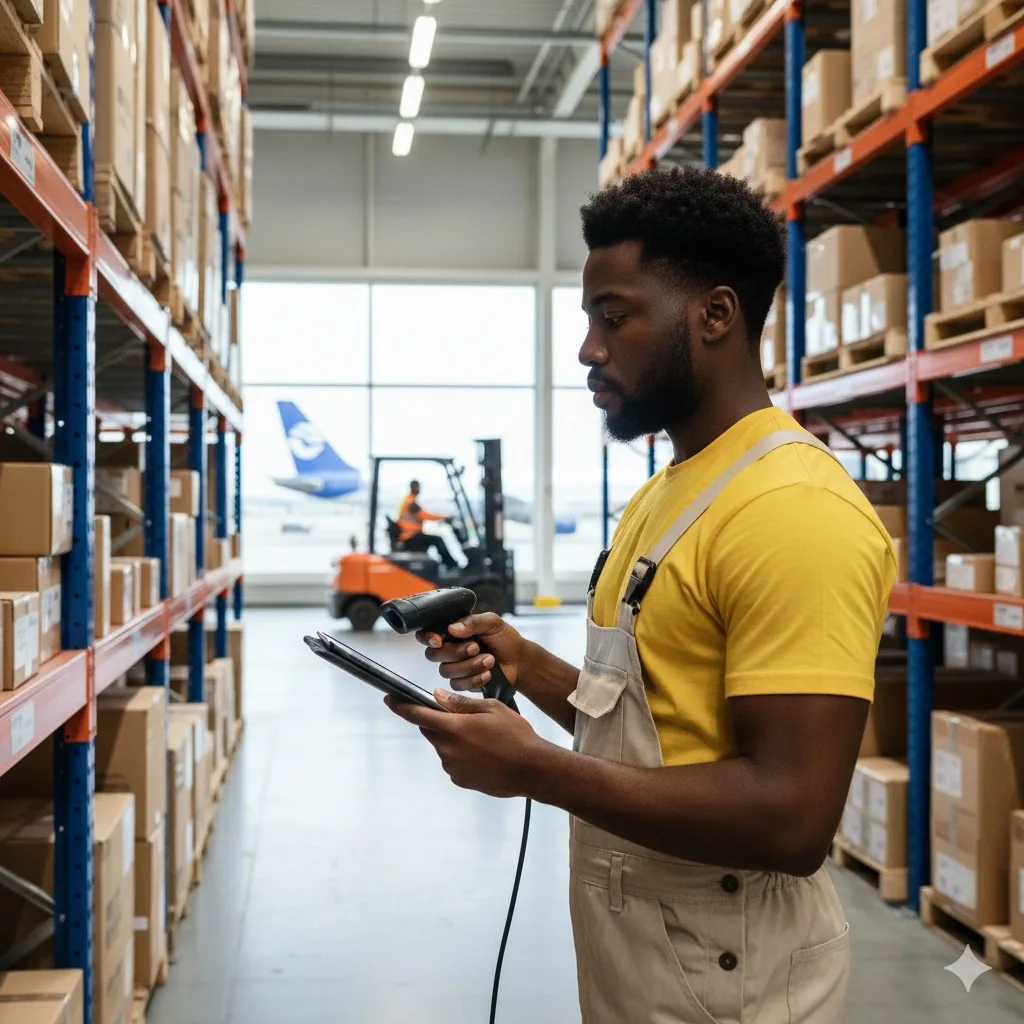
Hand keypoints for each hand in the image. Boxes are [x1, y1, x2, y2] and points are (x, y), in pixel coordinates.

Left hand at [384, 690, 545, 797]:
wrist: (532, 769)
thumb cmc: (515, 735)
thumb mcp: (491, 709)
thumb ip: (460, 704)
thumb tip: (437, 697)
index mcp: (454, 728)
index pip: (418, 715)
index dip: (400, 707)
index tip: (389, 700)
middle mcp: (448, 749)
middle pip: (431, 730)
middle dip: (439, 722)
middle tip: (464, 719)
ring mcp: (452, 768)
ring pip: (443, 747)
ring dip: (453, 740)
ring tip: (483, 740)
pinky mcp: (460, 780)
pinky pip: (453, 762)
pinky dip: (461, 755)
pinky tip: (484, 754)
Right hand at [416, 613, 528, 692]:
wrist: (519, 661)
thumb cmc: (505, 639)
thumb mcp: (492, 623)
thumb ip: (472, 622)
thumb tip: (452, 628)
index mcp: (453, 631)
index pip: (427, 634)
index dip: (428, 638)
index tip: (438, 640)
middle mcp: (450, 649)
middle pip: (433, 655)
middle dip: (455, 652)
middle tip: (476, 647)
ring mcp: (455, 667)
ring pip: (446, 671)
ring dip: (469, 666)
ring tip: (489, 660)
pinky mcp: (462, 682)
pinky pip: (457, 685)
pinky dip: (474, 679)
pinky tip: (488, 673)